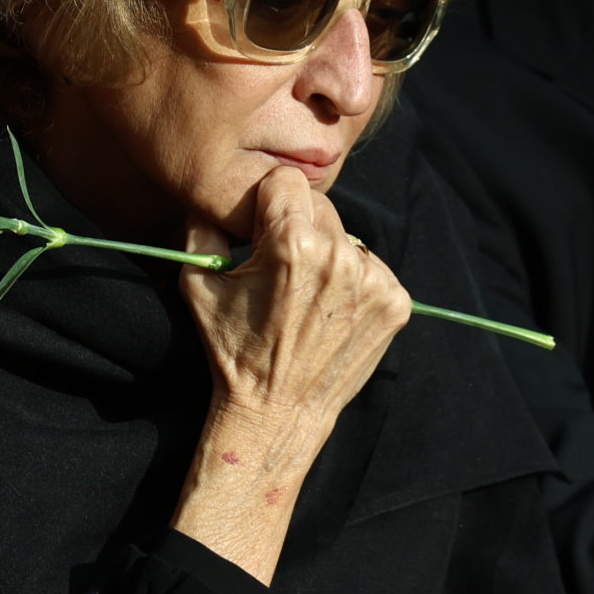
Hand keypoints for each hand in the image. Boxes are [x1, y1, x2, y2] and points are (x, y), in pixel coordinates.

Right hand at [181, 167, 410, 424]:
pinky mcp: (396, 303)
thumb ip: (201, 227)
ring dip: (328, 254)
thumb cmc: (233, 349)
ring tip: (306, 295)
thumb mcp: (197, 284)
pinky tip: (330, 311)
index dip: (268, 202)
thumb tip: (209, 194)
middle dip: (298, 225)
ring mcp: (374, 281)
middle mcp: (339, 256)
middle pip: (320, 205)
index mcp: (291, 244)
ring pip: (347, 236)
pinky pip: (373, 268)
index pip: (287, 180)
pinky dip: (354, 282)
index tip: (260, 230)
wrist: (277, 413)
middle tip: (281, 268)